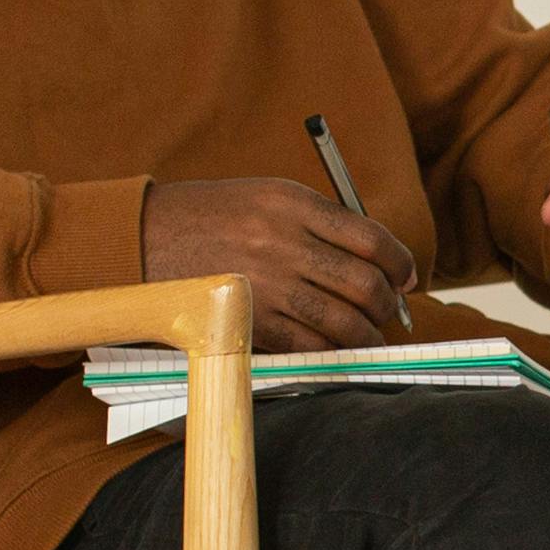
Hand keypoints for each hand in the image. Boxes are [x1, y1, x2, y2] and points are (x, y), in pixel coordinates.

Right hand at [140, 178, 417, 349]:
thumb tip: (379, 260)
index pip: (373, 239)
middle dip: (389, 304)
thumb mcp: (268, 196)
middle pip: (365, 284)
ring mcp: (265, 286)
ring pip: (343, 322)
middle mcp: (283, 243)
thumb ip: (322, 222)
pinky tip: (336, 350)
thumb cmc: (213, 216)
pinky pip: (308, 347)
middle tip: (390, 310)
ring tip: (369, 336)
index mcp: (293, 204)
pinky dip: (332, 353)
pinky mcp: (246, 322)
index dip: (401, 263)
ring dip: (367, 336)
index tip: (407, 276)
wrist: (142, 236)